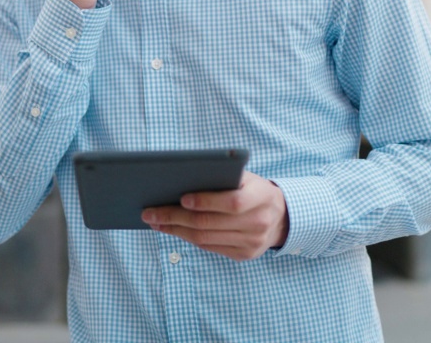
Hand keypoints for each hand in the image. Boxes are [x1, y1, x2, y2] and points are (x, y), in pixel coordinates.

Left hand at [142, 171, 288, 260]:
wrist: (280, 217)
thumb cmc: (253, 189)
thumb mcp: (245, 177)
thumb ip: (222, 176)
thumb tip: (181, 178)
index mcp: (262, 197)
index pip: (232, 202)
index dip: (206, 201)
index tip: (181, 198)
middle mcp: (258, 223)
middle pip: (210, 223)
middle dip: (175, 218)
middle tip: (150, 212)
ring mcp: (251, 243)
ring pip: (205, 239)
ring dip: (175, 230)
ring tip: (155, 221)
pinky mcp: (243, 255)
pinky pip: (209, 247)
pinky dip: (187, 238)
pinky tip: (172, 229)